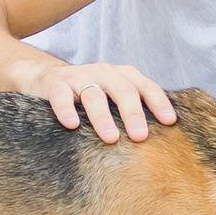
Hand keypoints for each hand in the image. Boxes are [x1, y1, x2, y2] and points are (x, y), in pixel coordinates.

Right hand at [17, 61, 175, 142]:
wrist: (46, 79)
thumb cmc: (90, 95)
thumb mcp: (114, 97)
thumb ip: (133, 110)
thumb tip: (162, 141)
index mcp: (124, 76)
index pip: (146, 87)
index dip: (158, 103)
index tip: (169, 122)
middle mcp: (105, 72)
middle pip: (123, 91)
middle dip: (133, 114)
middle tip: (140, 137)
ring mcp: (80, 76)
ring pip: (94, 95)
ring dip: (103, 117)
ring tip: (111, 138)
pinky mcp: (56, 83)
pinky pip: (62, 96)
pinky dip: (66, 110)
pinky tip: (72, 125)